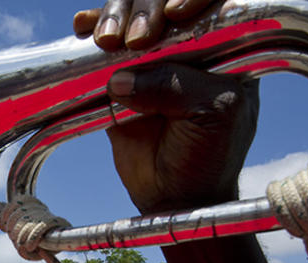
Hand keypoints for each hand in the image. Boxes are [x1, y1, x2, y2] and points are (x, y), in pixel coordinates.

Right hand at [74, 1, 258, 214]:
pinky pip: (101, 45)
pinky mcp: (118, 76)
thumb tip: (121, 79)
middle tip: (134, 39)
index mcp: (225, 47)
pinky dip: (91, 29)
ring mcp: (150, 58)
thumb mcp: (213, 113)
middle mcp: (187, 44)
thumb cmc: (207, 156)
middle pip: (163, 2)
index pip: (212, 3)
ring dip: (114, 17)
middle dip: (145, 9)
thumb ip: (177, 86)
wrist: (174, 197)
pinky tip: (82, 28)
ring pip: (130, 16)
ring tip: (106, 41)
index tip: (176, 14)